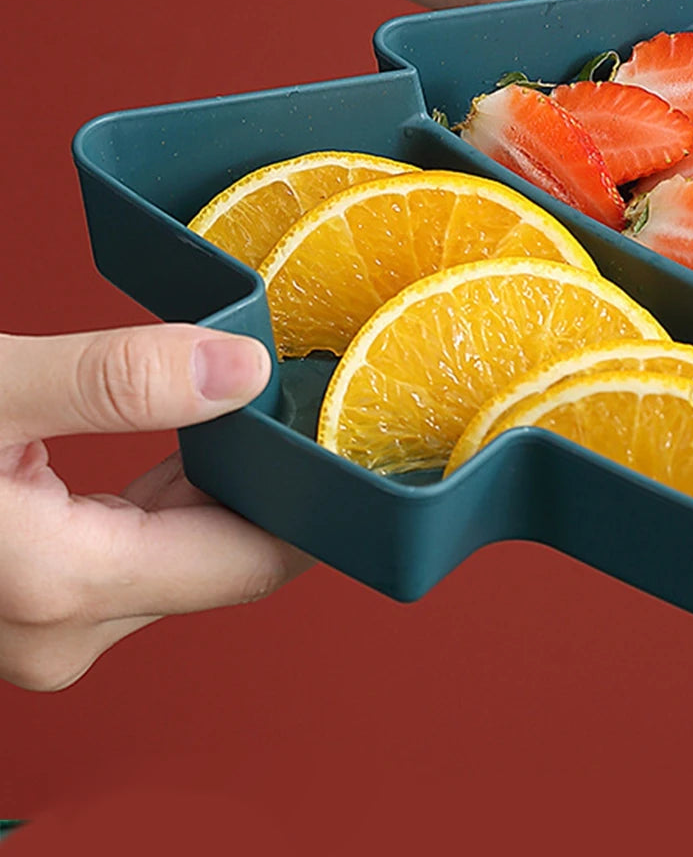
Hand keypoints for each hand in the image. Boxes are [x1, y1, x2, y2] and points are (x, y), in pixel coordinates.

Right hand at [0, 325, 310, 691]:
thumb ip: (116, 379)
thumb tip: (240, 370)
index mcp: (66, 587)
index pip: (251, 564)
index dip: (310, 505)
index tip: (346, 444)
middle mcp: (62, 631)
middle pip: (221, 557)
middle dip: (267, 485)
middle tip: (300, 404)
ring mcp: (45, 626)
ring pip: (179, 552)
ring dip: (215, 488)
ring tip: (245, 413)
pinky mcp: (35, 603)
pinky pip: (135, 551)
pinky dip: (166, 500)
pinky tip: (186, 446)